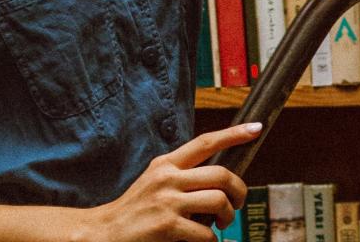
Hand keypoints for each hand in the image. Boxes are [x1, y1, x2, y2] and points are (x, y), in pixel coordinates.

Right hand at [83, 122, 258, 241]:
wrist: (104, 233)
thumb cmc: (135, 211)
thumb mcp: (154, 182)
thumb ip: (181, 176)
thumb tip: (217, 181)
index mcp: (166, 164)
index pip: (205, 143)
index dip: (233, 135)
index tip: (256, 129)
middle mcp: (167, 178)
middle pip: (221, 175)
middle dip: (239, 191)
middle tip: (237, 204)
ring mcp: (167, 201)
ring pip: (218, 200)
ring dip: (228, 216)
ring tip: (221, 224)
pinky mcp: (166, 225)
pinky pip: (205, 232)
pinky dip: (211, 241)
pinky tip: (204, 241)